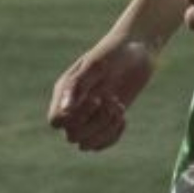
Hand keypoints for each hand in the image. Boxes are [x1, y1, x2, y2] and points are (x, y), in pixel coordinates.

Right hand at [48, 36, 158, 150]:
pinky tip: (124, 118)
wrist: (137, 48)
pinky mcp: (106, 120)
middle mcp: (74, 106)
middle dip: (95, 122)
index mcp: (65, 92)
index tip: (96, 99)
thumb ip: (78, 85)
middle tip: (113, 100)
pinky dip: (113, 135)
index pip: (56, 120)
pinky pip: (101, 144)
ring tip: (119, 108)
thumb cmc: (114, 52)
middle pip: (72, 135)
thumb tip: (65, 110)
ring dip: (105, 130)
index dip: (74, 118)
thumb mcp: (96, 65)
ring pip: (85, 144)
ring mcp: (89, 115)